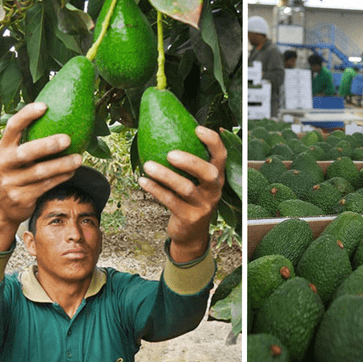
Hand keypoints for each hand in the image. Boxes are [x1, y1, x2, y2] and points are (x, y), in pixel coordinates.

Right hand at [0, 103, 82, 250]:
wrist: (1, 208)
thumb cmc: (16, 173)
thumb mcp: (14, 157)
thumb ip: (29, 142)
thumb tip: (61, 117)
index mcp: (2, 148)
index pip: (12, 127)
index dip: (27, 115)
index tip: (45, 106)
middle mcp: (4, 164)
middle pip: (26, 152)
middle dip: (48, 145)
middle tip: (68, 138)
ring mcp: (11, 182)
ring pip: (40, 172)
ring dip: (62, 164)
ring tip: (78, 158)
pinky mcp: (21, 197)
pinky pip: (45, 185)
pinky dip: (61, 178)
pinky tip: (72, 172)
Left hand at [138, 126, 225, 262]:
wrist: (191, 235)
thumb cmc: (189, 199)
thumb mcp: (196, 182)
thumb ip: (189, 163)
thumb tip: (167, 128)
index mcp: (217, 178)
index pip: (221, 156)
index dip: (212, 142)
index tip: (197, 128)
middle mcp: (214, 191)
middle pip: (209, 173)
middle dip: (191, 161)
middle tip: (170, 153)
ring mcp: (203, 206)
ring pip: (186, 189)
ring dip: (165, 176)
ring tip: (147, 165)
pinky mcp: (189, 218)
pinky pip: (170, 201)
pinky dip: (155, 190)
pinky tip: (142, 181)